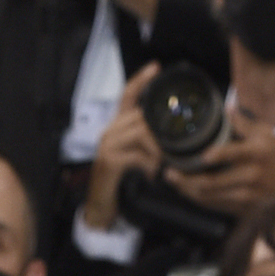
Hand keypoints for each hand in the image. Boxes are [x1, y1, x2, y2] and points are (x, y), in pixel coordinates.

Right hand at [82, 64, 162, 229]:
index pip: (127, 96)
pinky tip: (152, 173)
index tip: (156, 67)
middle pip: (142, 117)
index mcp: (116, 127)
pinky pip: (138, 154)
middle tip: (173, 149)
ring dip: (158, 150)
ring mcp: (107, 145)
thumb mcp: (136, 158)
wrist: (100, 208)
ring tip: (162, 165)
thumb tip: (172, 138)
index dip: (141, 80)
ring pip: (142, 133)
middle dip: (162, 133)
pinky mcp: (109, 161)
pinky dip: (150, 164)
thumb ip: (148, 144)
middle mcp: (109, 131)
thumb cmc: (121, 183)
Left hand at [171, 118, 274, 216]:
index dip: (215, 155)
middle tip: (169, 173)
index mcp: (256, 153)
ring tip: (173, 181)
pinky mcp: (240, 210)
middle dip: (187, 180)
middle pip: (212, 182)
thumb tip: (227, 108)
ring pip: (209, 197)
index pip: (233, 153)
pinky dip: (198, 199)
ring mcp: (245, 196)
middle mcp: (250, 176)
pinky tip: (187, 191)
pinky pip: (213, 206)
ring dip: (188, 191)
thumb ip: (245, 124)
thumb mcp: (267, 136)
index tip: (200, 154)